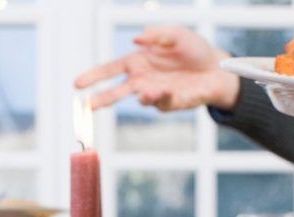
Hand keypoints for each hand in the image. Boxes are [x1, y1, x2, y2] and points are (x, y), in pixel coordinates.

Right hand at [75, 25, 238, 110]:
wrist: (216, 68)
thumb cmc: (193, 49)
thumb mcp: (175, 33)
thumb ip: (156, 34)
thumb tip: (137, 37)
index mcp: (137, 61)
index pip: (110, 70)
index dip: (93, 76)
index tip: (77, 84)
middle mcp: (142, 79)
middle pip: (116, 91)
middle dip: (100, 99)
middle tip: (86, 107)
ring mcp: (155, 92)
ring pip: (140, 99)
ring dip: (143, 96)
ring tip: (146, 92)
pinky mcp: (171, 102)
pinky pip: (163, 102)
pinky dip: (162, 97)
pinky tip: (166, 90)